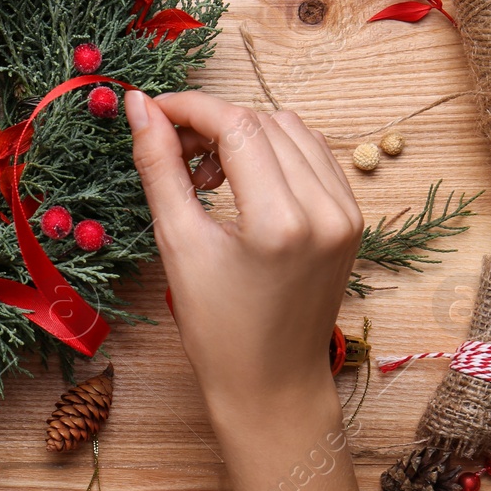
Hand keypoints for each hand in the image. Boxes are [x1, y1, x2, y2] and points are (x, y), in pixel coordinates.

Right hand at [126, 90, 363, 490]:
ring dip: (242, 133)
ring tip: (203, 172)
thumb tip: (138, 106)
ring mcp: (346, 213)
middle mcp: (325, 210)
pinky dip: (272, 151)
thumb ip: (159, 167)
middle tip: (170, 149)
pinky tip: (240, 179)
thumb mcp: (178, 244)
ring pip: (290, 130)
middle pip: (262, 122)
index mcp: (281, 222)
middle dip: (211, 122)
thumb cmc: (217, 329)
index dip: (189, 107)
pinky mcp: (352, 219)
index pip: (236, 126)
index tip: (150, 111)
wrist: (271, 384)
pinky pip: (312, 155)